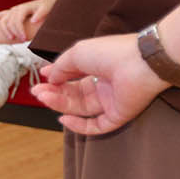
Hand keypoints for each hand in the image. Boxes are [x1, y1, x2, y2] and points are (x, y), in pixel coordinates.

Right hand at [0, 0, 48, 42]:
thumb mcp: (46, 9)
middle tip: (22, 40)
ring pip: (3, 20)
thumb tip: (33, 21)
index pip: (17, 21)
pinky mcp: (11, 12)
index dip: (19, 30)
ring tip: (11, 38)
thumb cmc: (46, 6)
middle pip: (9, 22)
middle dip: (14, 32)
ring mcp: (12, 10)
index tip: (24, 38)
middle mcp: (16, 9)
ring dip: (5, 30)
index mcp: (23, 8)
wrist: (45, 2)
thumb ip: (40, 15)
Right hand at [30, 32, 167, 134]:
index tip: (42, 76)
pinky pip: (97, 126)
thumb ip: (61, 67)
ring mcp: (113, 100)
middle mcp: (106, 84)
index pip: (74, 77)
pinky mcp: (120, 115)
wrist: (141, 62)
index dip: (57, 78)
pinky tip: (63, 118)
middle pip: (75, 94)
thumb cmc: (112, 52)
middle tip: (37, 91)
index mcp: (99, 67)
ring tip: (44, 97)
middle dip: (54, 93)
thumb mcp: (78, 53)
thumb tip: (50, 77)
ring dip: (60, 105)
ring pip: (81, 109)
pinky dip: (79, 126)